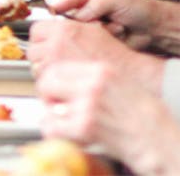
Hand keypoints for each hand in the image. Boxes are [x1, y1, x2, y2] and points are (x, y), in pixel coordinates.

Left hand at [28, 18, 160, 95]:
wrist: (132, 77)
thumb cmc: (116, 56)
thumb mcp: (92, 31)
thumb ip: (69, 28)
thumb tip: (51, 30)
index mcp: (64, 30)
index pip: (35, 31)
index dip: (40, 39)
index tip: (43, 45)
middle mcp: (57, 45)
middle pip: (32, 52)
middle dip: (40, 58)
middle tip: (51, 64)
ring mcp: (57, 65)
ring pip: (36, 70)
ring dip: (44, 74)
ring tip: (60, 78)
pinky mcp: (60, 85)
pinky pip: (44, 87)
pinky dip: (50, 88)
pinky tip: (63, 89)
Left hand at [35, 60, 179, 172]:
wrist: (159, 140)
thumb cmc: (145, 116)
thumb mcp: (120, 84)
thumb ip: (92, 78)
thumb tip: (65, 79)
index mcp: (101, 70)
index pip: (58, 65)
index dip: (51, 79)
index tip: (53, 89)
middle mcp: (93, 83)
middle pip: (47, 80)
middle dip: (47, 95)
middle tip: (54, 106)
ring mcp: (88, 104)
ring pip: (48, 104)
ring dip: (53, 116)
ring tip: (66, 122)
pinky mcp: (85, 126)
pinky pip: (52, 126)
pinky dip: (55, 132)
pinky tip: (68, 134)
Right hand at [47, 0, 160, 50]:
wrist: (157, 29)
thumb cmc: (139, 7)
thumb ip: (95, 5)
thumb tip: (78, 16)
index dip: (60, 5)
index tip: (52, 12)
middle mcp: (89, 10)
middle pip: (72, 16)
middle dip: (82, 20)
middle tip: (95, 21)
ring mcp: (95, 26)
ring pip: (84, 31)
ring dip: (99, 29)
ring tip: (117, 26)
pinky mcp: (100, 40)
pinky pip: (94, 42)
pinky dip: (106, 38)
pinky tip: (119, 33)